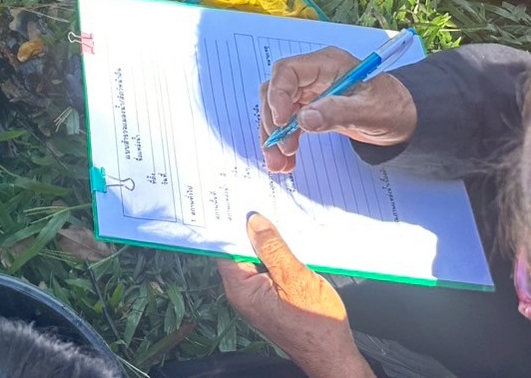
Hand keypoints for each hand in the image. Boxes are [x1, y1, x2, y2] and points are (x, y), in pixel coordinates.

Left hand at [217, 214, 373, 377]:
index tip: (234, 201)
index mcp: (241, 289)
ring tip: (274, 215)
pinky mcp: (270, 297)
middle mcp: (243, 293)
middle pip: (239, 251)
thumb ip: (274, 249)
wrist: (334, 357)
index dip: (229, 224)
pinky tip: (287, 241)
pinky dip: (275, 255)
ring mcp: (256, 296)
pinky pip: (268, 269)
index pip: (224, 248)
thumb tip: (254, 221)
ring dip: (266, 241)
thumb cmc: (319, 326)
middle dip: (249, 229)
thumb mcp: (297, 280)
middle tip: (257, 201)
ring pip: (255, 258)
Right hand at [260, 46, 416, 172]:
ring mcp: (310, 93)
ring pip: (278, 111)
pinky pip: (289, 124)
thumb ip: (338, 113)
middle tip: (279, 149)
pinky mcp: (310, 110)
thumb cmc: (393, 107)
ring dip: (274, 137)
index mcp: (327, 64)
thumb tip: (304, 119)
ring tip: (278, 163)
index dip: (278, 94)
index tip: (283, 122)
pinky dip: (284, 142)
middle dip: (273, 122)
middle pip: (276, 92)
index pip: (288, 71)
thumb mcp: (371, 111)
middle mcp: (313, 76)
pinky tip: (286, 161)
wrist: (406, 119)